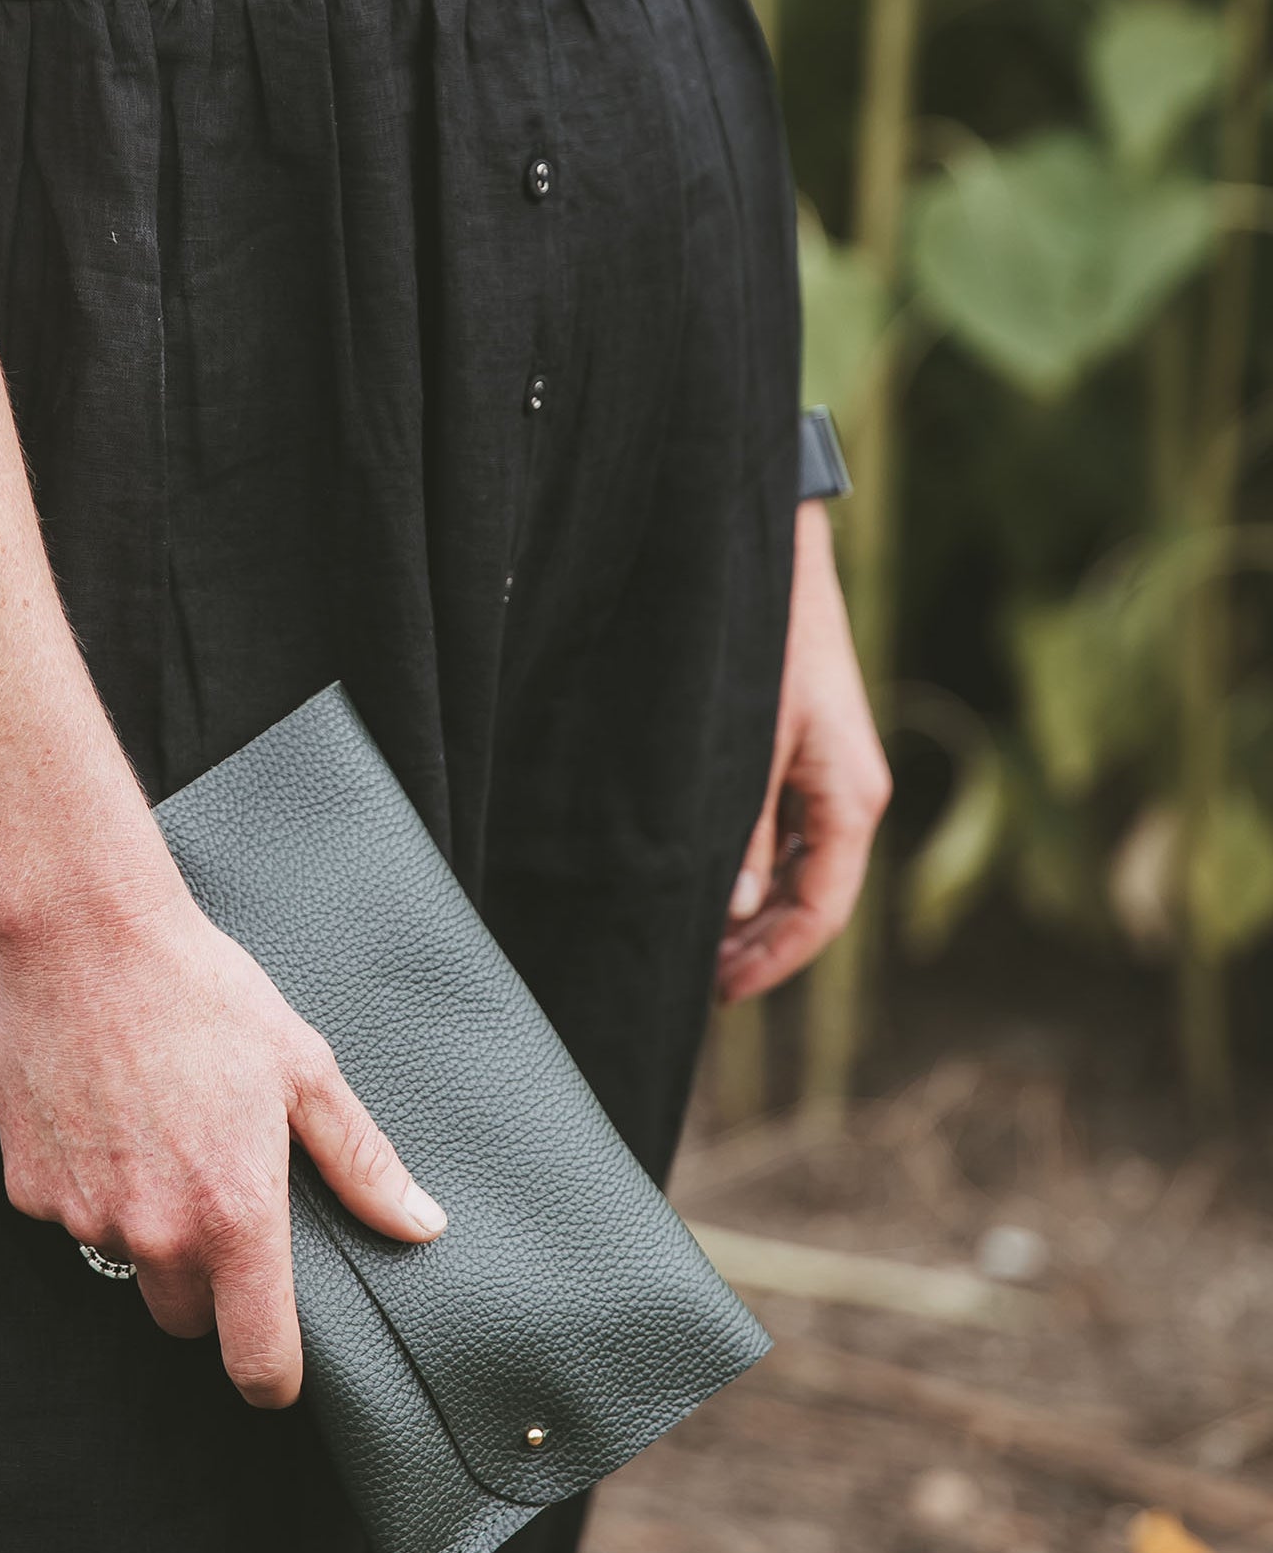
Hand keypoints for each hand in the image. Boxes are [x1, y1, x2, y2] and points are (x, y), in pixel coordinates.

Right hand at [0, 871, 445, 1407]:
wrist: (89, 936)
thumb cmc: (206, 993)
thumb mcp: (304, 1069)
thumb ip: (361, 1162)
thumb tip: (421, 1225)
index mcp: (234, 1215)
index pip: (256, 1361)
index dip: (273, 1378)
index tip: (277, 1368)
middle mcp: (156, 1233)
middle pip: (186, 1319)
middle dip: (208, 1283)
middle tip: (218, 1194)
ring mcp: (84, 1215)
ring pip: (126, 1262)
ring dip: (146, 1226)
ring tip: (159, 1131)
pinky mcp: (28, 1187)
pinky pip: (69, 1216)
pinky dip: (88, 1185)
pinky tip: (105, 1114)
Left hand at [716, 502, 890, 1003]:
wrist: (773, 560)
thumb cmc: (767, 644)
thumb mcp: (749, 742)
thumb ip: (745, 829)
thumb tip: (737, 908)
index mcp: (852, 799)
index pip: (821, 912)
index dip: (772, 962)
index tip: (721, 991)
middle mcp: (853, 794)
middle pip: (814, 899)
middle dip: (761, 946)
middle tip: (700, 979)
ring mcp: (835, 775)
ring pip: (802, 868)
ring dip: (756, 910)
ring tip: (699, 940)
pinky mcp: (813, 754)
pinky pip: (793, 832)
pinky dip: (758, 867)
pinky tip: (715, 879)